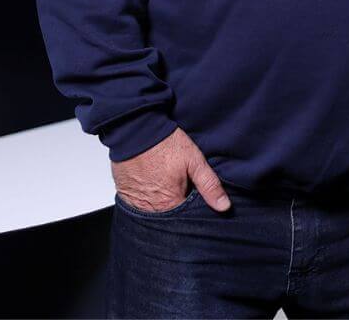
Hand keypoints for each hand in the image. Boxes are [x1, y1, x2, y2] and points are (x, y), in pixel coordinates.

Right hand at [111, 127, 230, 212]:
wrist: (137, 130)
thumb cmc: (166, 144)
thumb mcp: (194, 161)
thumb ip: (209, 185)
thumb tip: (224, 206)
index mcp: (170, 204)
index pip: (186, 217)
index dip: (193, 206)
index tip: (193, 192)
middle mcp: (151, 209)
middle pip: (169, 215)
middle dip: (177, 204)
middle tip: (178, 184)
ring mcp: (136, 204)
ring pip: (154, 211)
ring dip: (160, 202)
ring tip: (164, 183)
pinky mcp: (125, 196)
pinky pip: (138, 204)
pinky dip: (146, 197)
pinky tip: (151, 184)